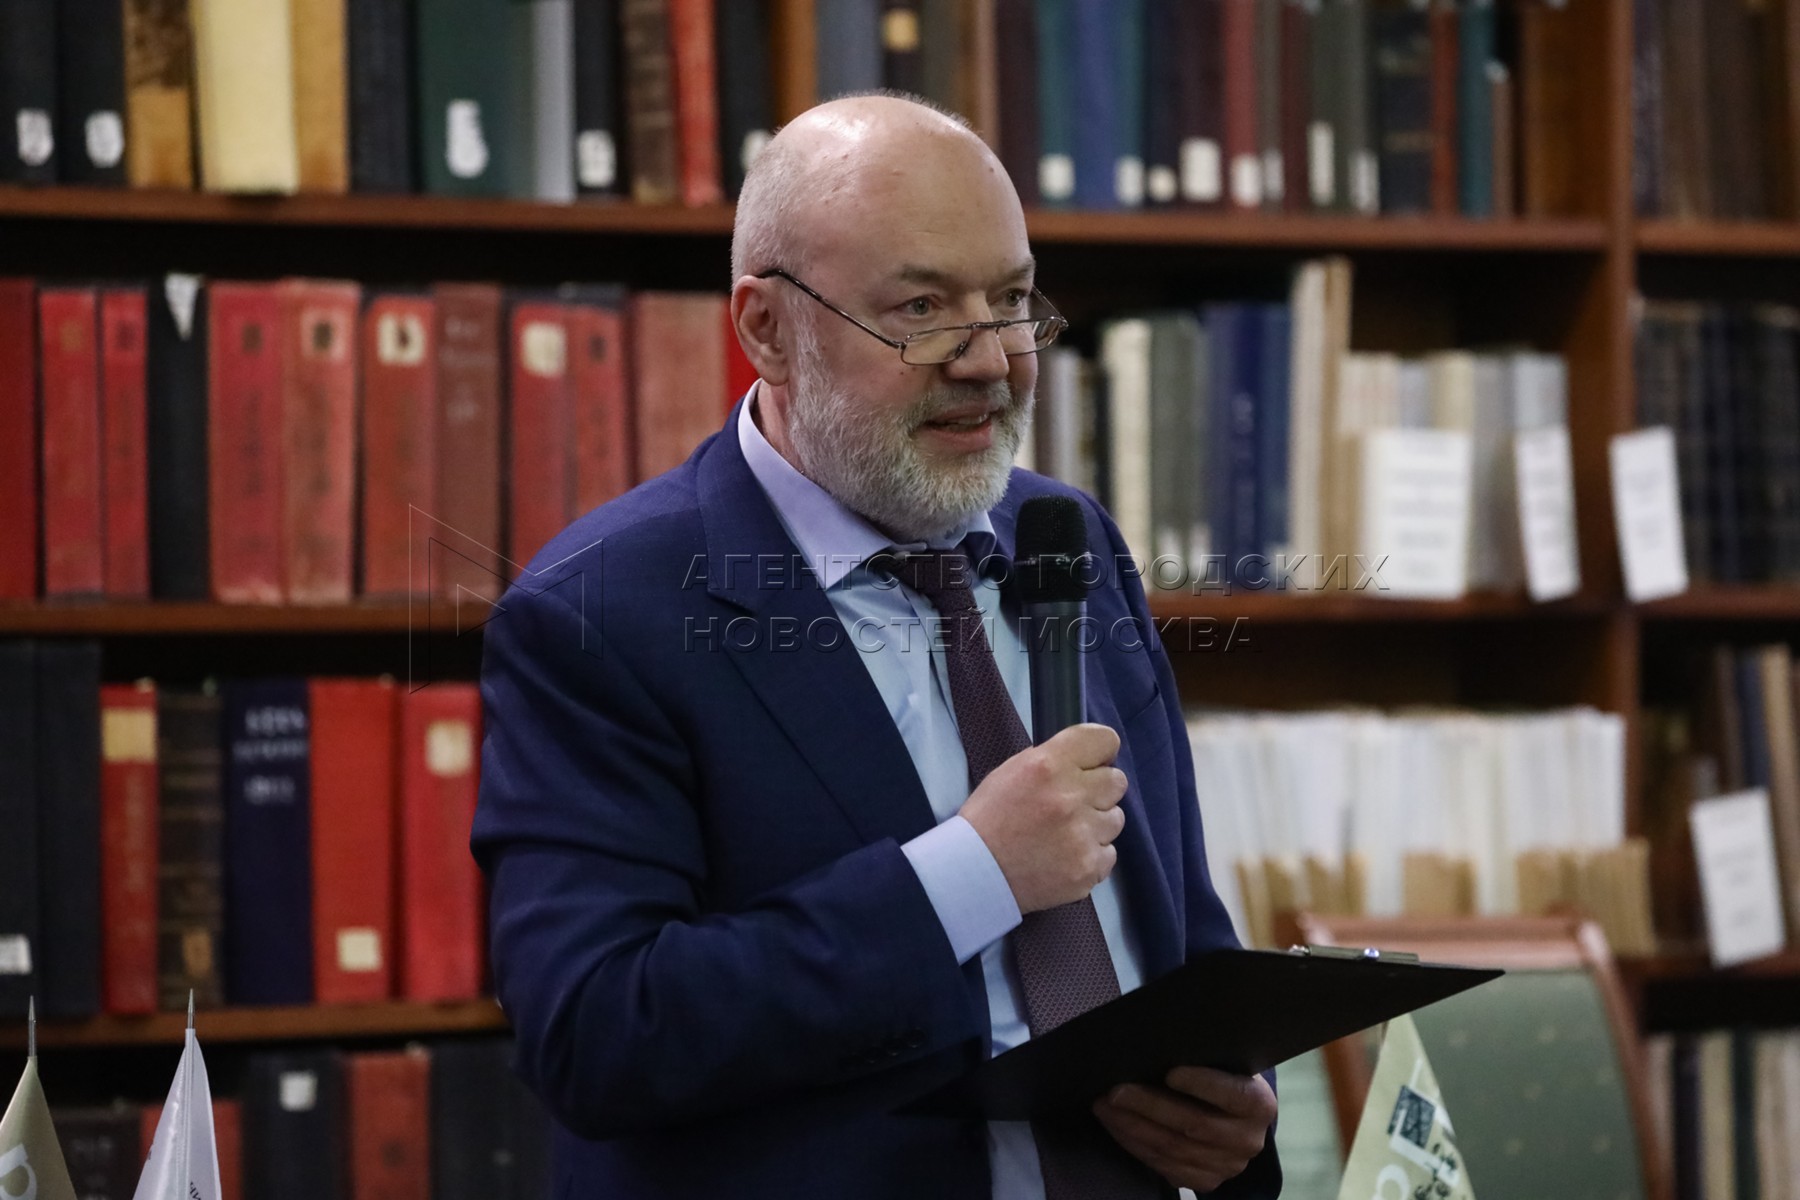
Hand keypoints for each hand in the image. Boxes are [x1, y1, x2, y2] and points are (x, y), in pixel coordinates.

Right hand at [958, 723, 1127, 912]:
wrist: (976, 875)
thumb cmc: (989, 820)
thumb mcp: (1012, 772)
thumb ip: (1053, 760)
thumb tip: (1087, 759)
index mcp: (1047, 765)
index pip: (1104, 740)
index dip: (1100, 752)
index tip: (1093, 763)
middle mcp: (1070, 796)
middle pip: (1117, 781)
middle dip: (1099, 790)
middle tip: (1075, 803)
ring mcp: (1083, 835)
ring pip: (1116, 819)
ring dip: (1096, 825)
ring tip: (1066, 834)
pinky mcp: (1089, 867)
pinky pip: (1108, 853)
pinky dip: (1091, 855)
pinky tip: (1065, 857)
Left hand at [1092, 1067, 1276, 1192]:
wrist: (1235, 1119)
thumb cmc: (1221, 1077)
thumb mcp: (1224, 1063)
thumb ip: (1204, 1056)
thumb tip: (1158, 1043)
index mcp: (1259, 1104)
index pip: (1232, 1094)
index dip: (1201, 1084)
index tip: (1170, 1072)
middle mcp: (1247, 1140)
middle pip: (1193, 1124)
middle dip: (1149, 1106)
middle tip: (1116, 1090)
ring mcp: (1226, 1166)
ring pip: (1172, 1148)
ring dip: (1131, 1126)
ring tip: (1105, 1106)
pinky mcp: (1205, 1181)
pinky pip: (1163, 1165)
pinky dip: (1134, 1144)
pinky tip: (1116, 1125)